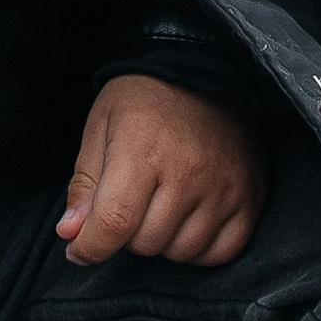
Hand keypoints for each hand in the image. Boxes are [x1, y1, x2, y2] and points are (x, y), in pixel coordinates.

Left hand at [59, 72, 266, 267]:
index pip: (114, 223)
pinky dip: (200, 249)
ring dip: (162, 242)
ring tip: (159, 208)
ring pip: (181, 252)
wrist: (204, 68)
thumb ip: (84, 184)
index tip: (79, 249)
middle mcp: (187, 172)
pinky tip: (188, 222)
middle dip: (126, 234)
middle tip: (129, 204)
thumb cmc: (144, 98)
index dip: (90, 247)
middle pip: (146, 243)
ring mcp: (224, 186)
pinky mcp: (250, 195)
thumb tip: (70, 235)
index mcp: (142, 151)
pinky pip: (222, 251)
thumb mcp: (101, 127)